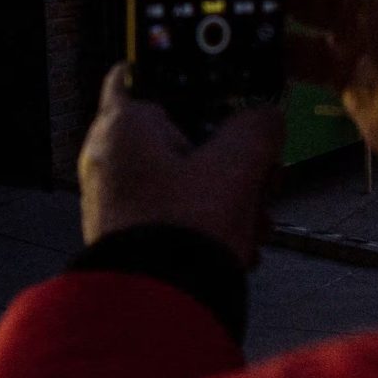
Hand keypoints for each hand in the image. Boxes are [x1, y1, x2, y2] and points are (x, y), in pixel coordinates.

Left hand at [78, 68, 284, 265]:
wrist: (159, 310)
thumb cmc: (185, 229)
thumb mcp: (237, 166)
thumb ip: (258, 128)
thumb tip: (268, 116)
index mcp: (123, 126)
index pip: (136, 70)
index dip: (176, 68)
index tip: (215, 75)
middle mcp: (109, 159)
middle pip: (177, 132)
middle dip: (227, 151)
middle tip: (262, 167)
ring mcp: (117, 200)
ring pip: (183, 177)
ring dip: (229, 194)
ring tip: (258, 219)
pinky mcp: (130, 236)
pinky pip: (175, 214)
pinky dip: (209, 224)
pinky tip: (241, 246)